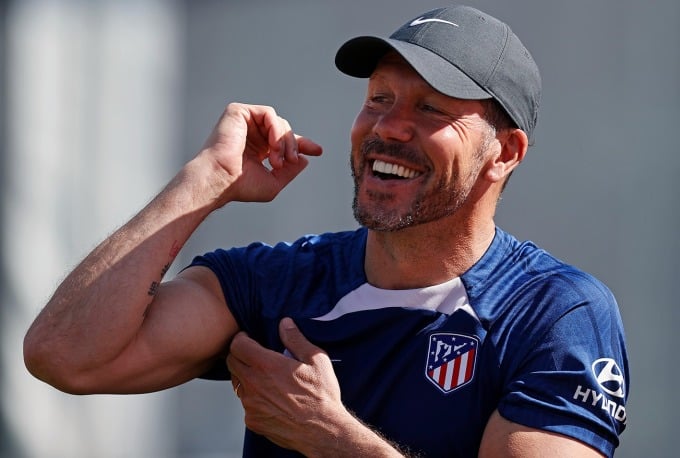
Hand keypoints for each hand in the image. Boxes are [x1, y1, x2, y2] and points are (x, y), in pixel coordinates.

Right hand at [197, 103, 322, 205]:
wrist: (219, 179)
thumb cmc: (239, 186)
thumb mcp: (273, 183)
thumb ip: (290, 171)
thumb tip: (304, 159)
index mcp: (257, 149)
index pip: (283, 141)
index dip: (302, 144)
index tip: (317, 151)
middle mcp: (251, 135)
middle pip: (285, 131)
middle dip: (292, 146)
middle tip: (290, 161)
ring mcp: (244, 123)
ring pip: (279, 122)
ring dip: (284, 141)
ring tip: (277, 159)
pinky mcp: (238, 112)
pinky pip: (268, 113)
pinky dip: (276, 129)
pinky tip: (272, 146)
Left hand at [226, 318, 347, 453]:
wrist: (323, 430)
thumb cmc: (321, 395)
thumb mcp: (316, 360)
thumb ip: (295, 339)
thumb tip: (285, 323)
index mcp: (267, 366)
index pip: (237, 345)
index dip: (241, 338)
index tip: (249, 338)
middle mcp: (253, 384)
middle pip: (231, 362)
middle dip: (240, 355)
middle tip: (255, 355)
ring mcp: (250, 404)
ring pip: (237, 383)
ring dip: (246, 376)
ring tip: (265, 377)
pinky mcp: (253, 420)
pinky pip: (245, 403)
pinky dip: (253, 397)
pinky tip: (271, 397)